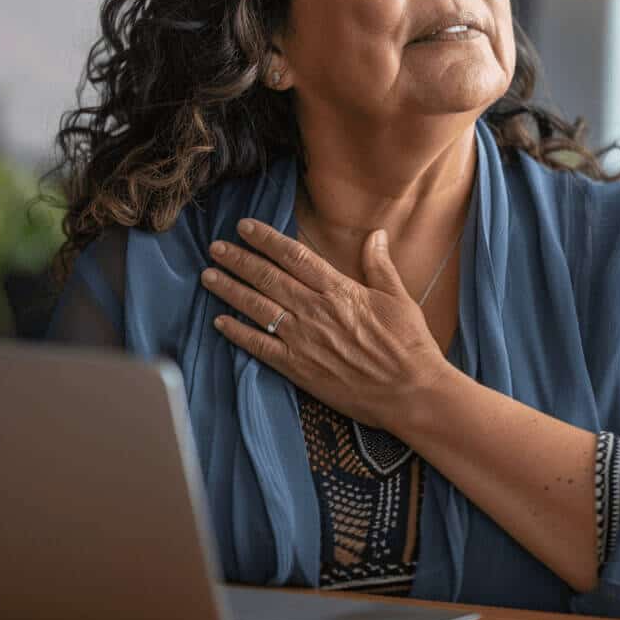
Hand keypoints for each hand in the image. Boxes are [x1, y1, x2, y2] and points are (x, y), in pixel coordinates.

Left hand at [199, 218, 449, 433]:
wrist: (410, 393)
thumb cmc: (408, 345)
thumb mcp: (398, 298)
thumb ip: (379, 264)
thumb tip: (375, 233)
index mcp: (338, 290)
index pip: (294, 256)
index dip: (266, 239)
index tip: (245, 227)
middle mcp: (315, 311)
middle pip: (268, 277)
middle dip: (238, 260)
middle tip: (216, 247)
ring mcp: (303, 340)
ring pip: (258, 307)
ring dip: (230, 289)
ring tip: (209, 275)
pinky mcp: (298, 368)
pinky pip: (260, 347)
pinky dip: (238, 333)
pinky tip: (220, 322)